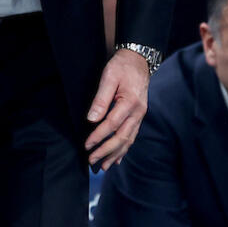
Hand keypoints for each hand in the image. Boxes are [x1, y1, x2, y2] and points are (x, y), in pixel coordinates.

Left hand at [84, 48, 149, 169]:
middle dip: (106, 150)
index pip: (112, 124)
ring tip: (103, 165)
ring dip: (115, 153)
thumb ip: (101, 99)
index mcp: (130, 102)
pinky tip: (117, 157)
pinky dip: (124, 148)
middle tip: (91, 159)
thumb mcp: (109, 77)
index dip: (98, 136)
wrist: (139, 60)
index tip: (87, 145)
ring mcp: (140, 115)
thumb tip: (92, 119)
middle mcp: (138, 112)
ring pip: (128, 140)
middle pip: (122, 137)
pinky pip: (132, 136)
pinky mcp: (138, 116)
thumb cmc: (122, 67)